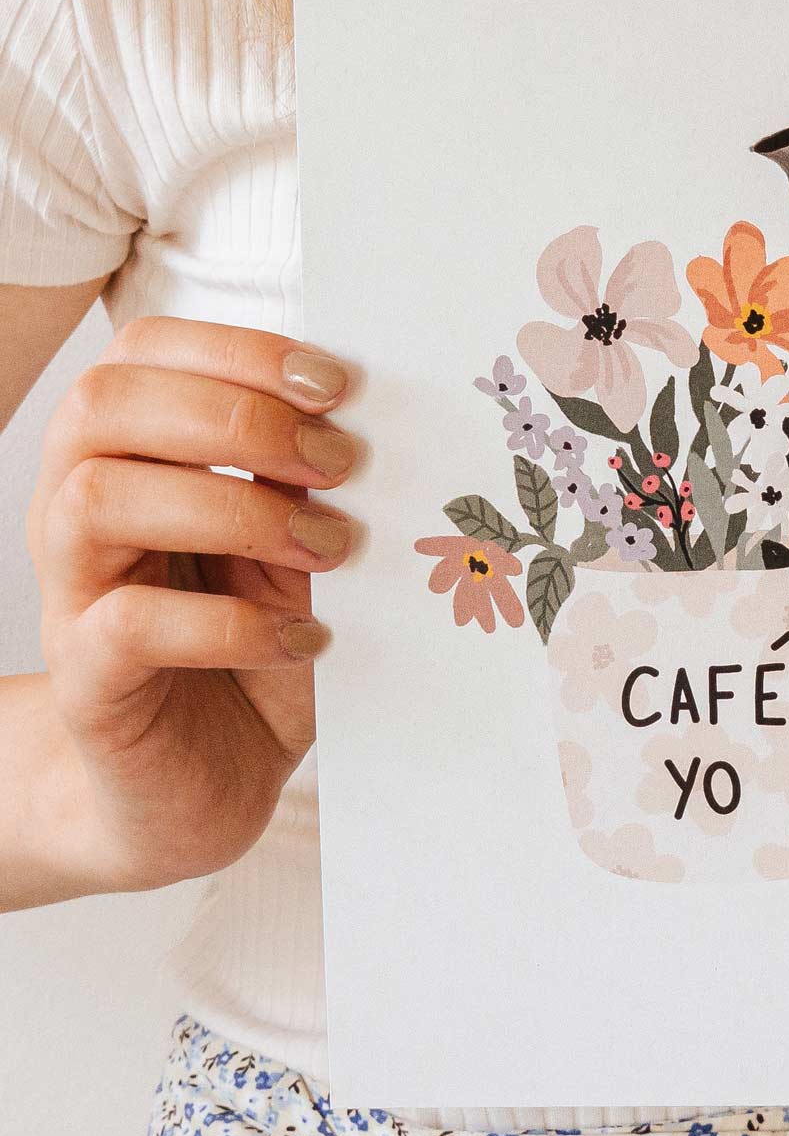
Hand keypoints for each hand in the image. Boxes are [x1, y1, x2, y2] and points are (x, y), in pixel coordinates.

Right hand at [28, 316, 358, 890]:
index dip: (235, 349)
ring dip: (232, 508)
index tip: (337, 384)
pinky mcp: (87, 682)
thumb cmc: (252, 648)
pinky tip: (301, 637)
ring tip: (329, 546)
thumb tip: (368, 426)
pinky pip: (130, 626)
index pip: (141, 352)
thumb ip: (309, 486)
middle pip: (104, 405)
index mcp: (128, 454)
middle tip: (339, 462)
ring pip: (98, 498)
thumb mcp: (295, 552)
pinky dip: (231, 623)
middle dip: (236, 416)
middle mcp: (78, 509)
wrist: (201, 787)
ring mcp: (73, 594)